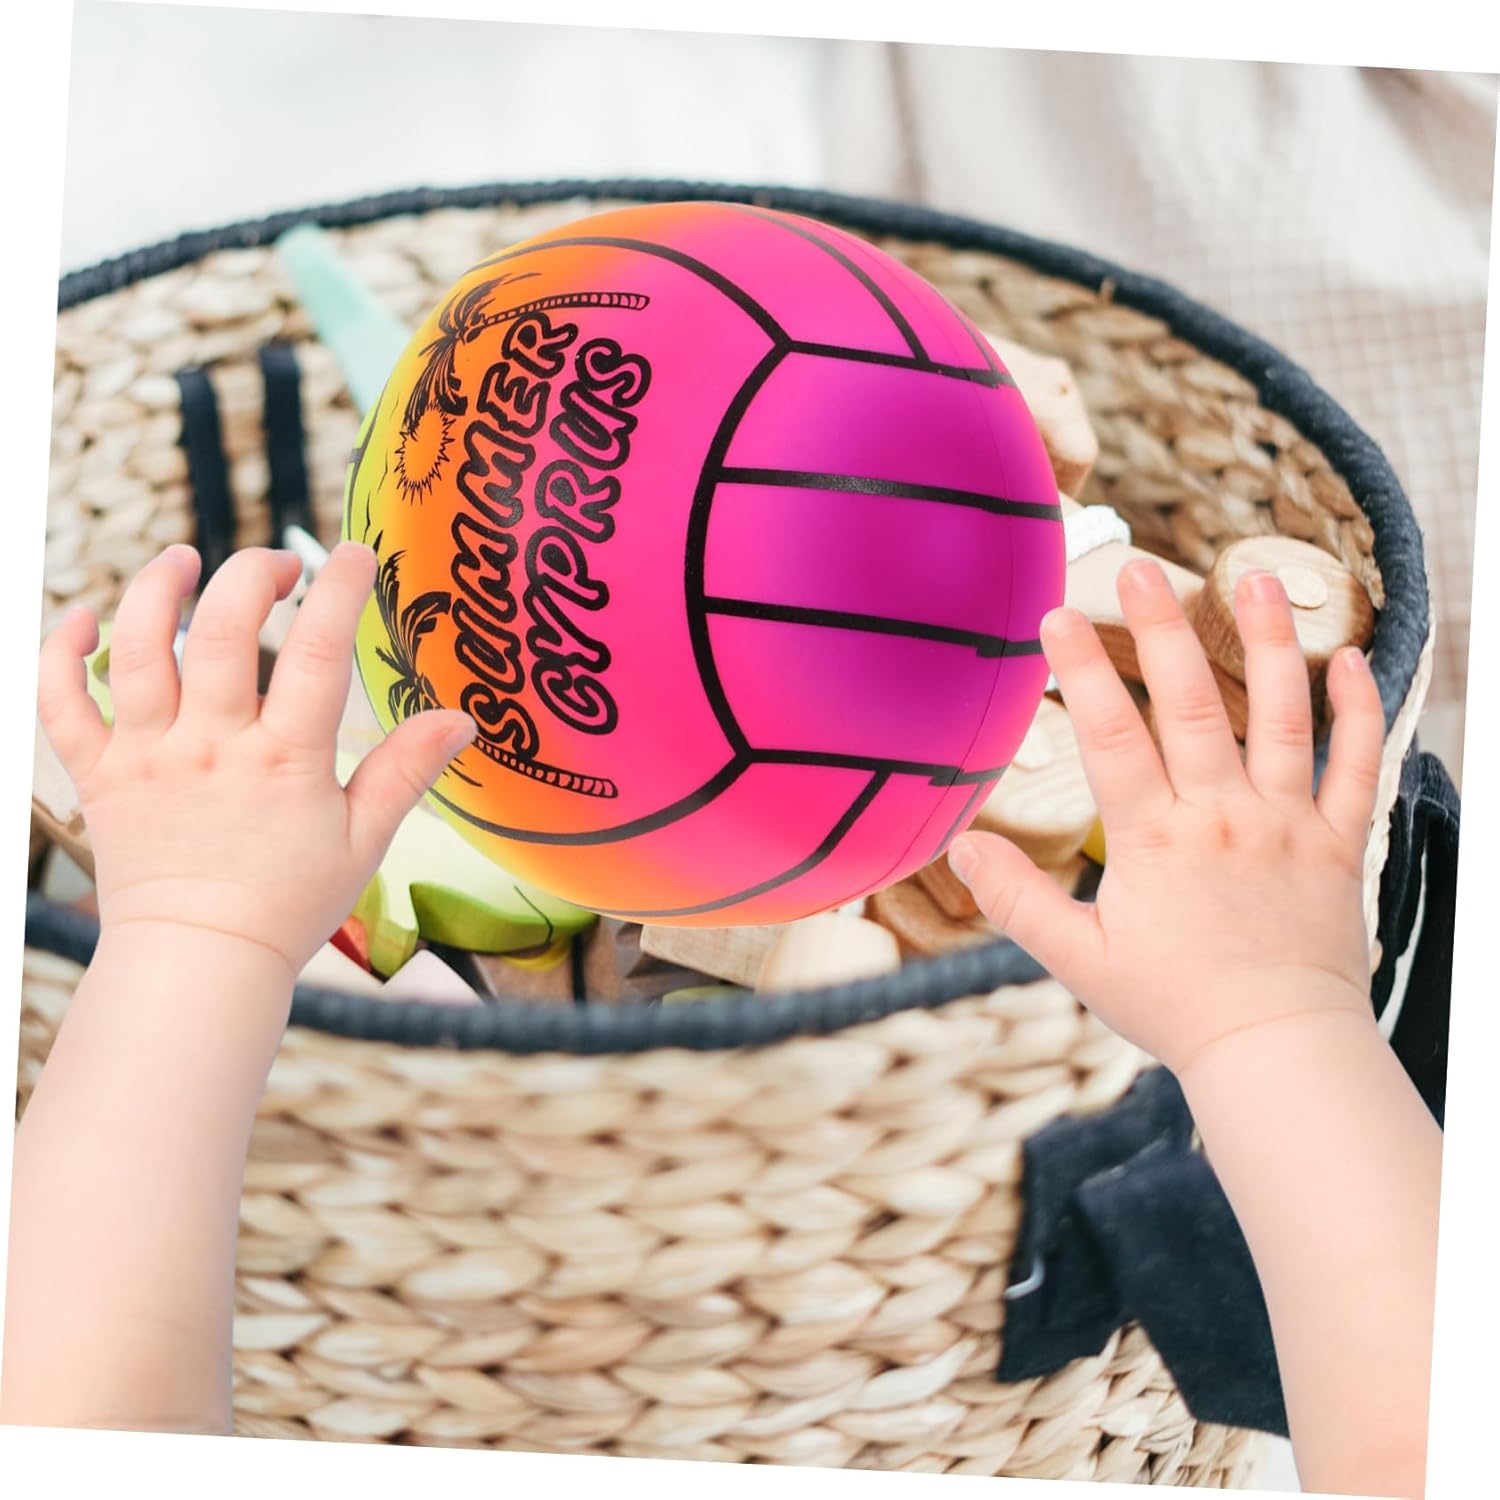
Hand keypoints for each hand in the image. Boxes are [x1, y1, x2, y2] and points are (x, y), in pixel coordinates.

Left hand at [36, 542, 474, 979]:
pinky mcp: (100, 776)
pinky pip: (60, 704)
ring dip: (156, 590)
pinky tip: (79, 620)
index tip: (356, 554)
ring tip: (181, 560)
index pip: (318, 653)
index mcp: (284, 762)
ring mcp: (148, 758)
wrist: (200, 962)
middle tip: (277, 565)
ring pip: (136, 650)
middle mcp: (211, 748)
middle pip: (220, 632)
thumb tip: (461, 719)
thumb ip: (408, 772)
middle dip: (250, 576)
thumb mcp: (365, 841)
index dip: (340, 591)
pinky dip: (58, 654)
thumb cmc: (288, 905)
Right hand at [949, 561, 1384, 1077]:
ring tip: (1257, 577)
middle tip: (1144, 568)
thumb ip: (1017, 901)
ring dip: (1268, 643)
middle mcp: (1222, 817)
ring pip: (1280, 716)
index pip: (1110, 737)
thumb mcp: (1078, 961)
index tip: (1059, 616)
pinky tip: (1352, 658)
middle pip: (1189, 705)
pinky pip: (1356, 765)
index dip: (1082, 671)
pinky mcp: (1336, 843)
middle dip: (1163, 629)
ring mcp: (1286, 824)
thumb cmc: (1174, 1007)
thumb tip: (958, 849)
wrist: (1276, 1052)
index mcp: (1154, 841)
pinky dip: (1359, 711)